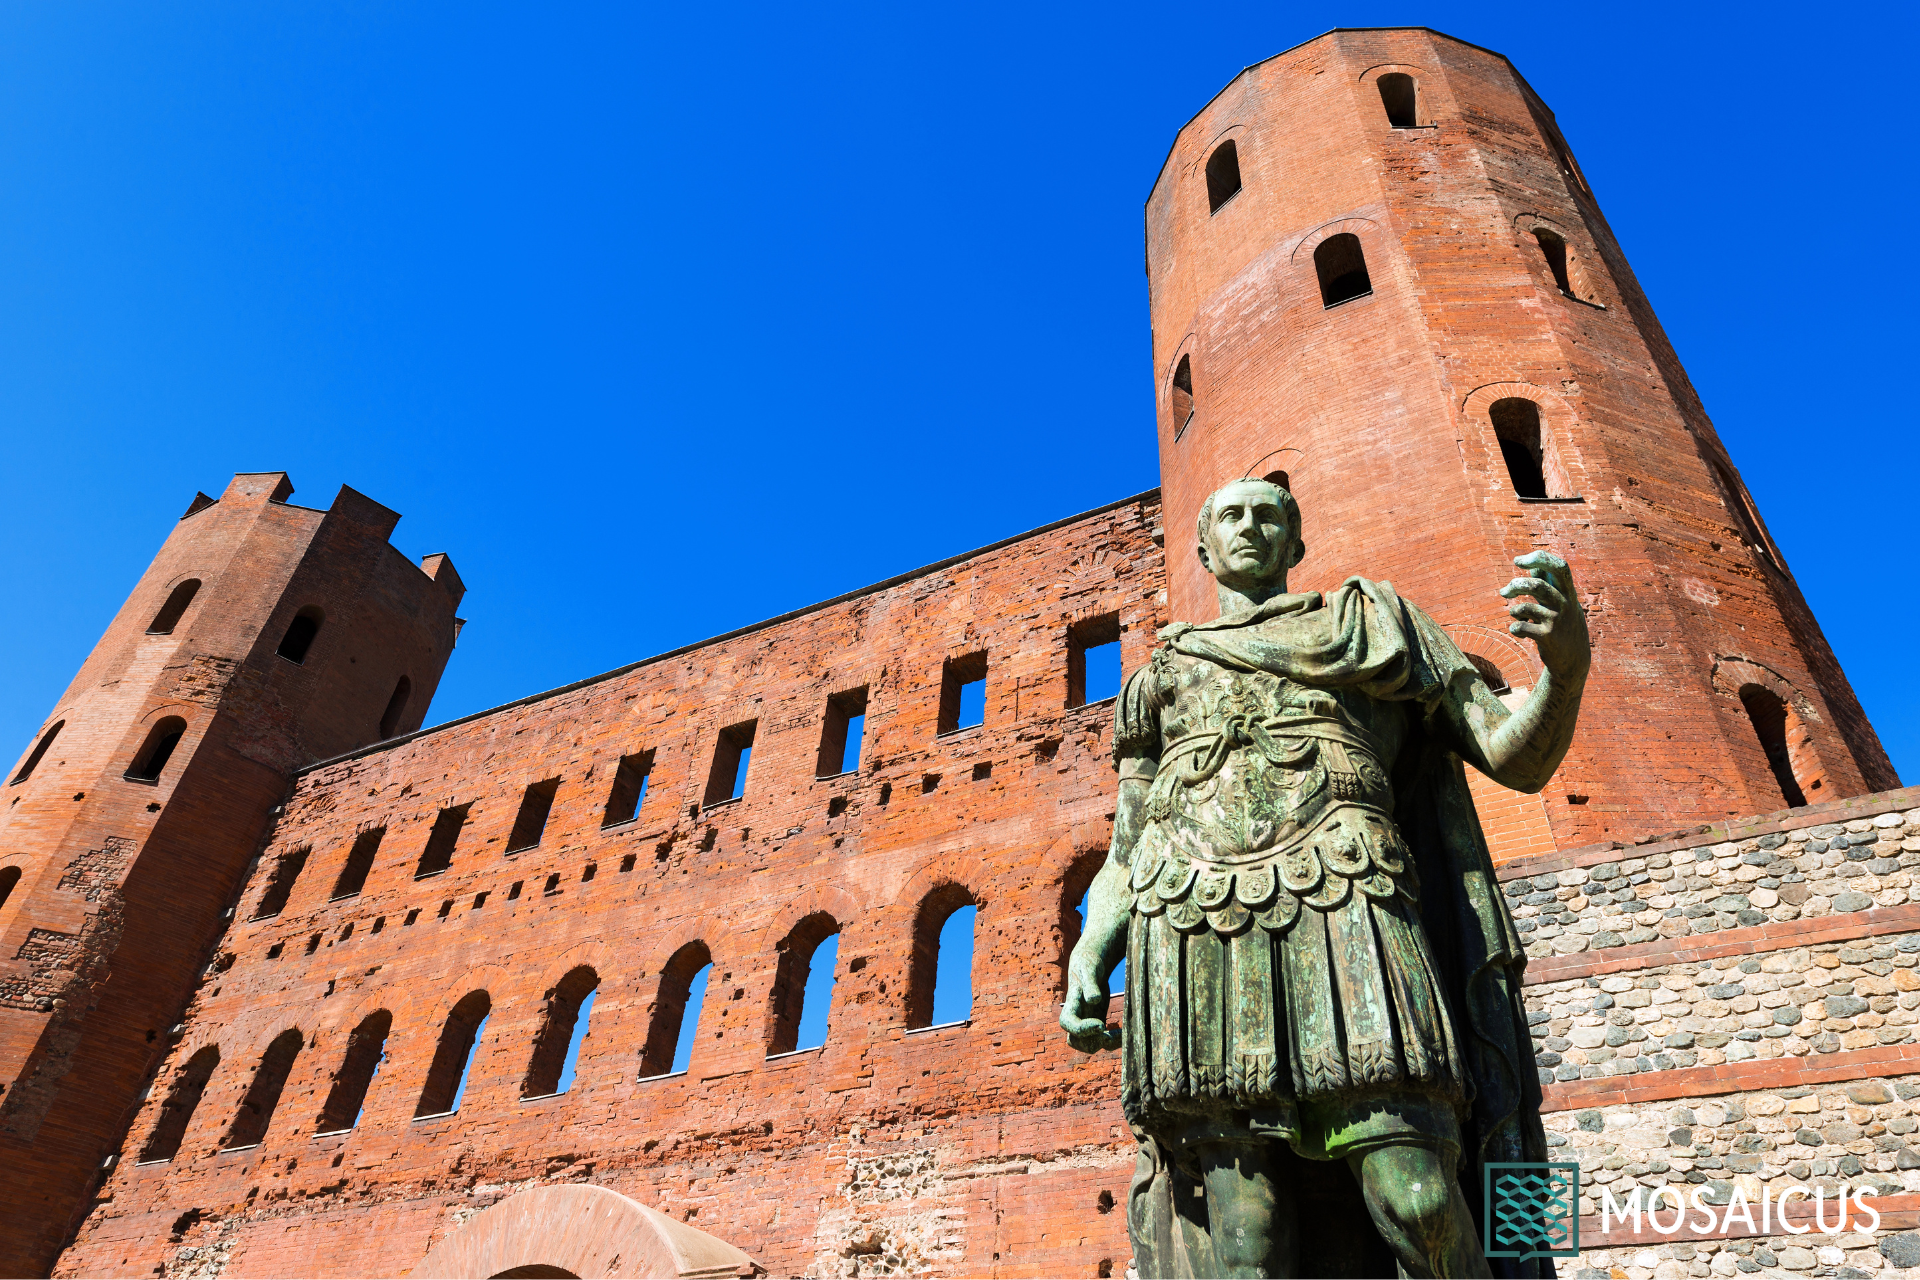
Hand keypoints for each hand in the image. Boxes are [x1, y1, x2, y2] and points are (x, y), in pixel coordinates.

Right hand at [1059, 954, 1119, 1052]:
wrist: (1089, 964)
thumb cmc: (1088, 965)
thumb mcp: (1089, 970)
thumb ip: (1090, 984)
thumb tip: (1094, 999)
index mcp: (1071, 1004)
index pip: (1067, 1023)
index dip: (1082, 1029)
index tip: (1102, 1025)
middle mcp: (1076, 1016)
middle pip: (1074, 1040)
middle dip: (1091, 1042)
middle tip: (1110, 1036)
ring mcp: (1085, 1021)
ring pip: (1087, 1045)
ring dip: (1103, 1045)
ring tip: (1122, 1035)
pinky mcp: (1096, 1023)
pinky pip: (1101, 1040)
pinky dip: (1112, 1041)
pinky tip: (1125, 1033)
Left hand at [1499, 551, 1589, 678]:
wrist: (1574, 662)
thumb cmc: (1563, 626)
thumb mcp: (1561, 603)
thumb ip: (1547, 584)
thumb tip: (1530, 564)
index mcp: (1568, 593)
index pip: (1560, 567)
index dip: (1539, 559)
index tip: (1518, 561)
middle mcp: (1565, 604)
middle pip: (1536, 585)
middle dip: (1515, 585)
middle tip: (1504, 593)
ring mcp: (1556, 621)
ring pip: (1525, 607)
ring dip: (1514, 610)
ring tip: (1515, 615)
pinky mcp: (1547, 637)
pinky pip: (1521, 627)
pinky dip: (1515, 628)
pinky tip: (1520, 632)